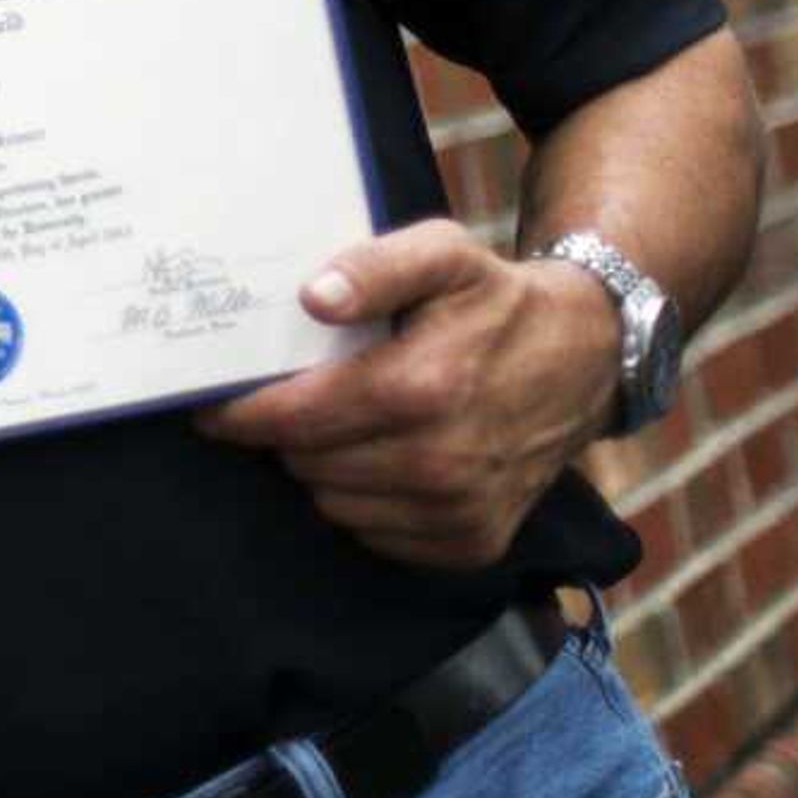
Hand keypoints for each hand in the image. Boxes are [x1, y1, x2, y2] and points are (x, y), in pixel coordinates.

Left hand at [194, 218, 620, 568]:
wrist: (586, 359)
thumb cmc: (497, 301)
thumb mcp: (443, 253)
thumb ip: (374, 265)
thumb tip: (315, 298)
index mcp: (423, 388)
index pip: (292, 418)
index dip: (240, 413)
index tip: (210, 404)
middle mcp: (441, 462)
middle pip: (304, 462)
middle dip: (286, 433)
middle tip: (297, 399)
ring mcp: (459, 511)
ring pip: (332, 503)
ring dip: (324, 468)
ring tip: (347, 425)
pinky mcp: (472, 543)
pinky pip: (374, 535)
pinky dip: (365, 503)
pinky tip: (385, 460)